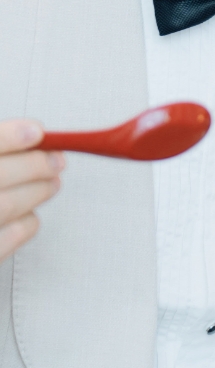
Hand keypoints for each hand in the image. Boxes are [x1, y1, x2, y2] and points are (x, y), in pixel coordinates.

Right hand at [0, 120, 63, 261]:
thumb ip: (1, 154)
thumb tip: (30, 136)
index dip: (9, 137)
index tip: (35, 132)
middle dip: (34, 166)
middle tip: (57, 161)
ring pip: (8, 205)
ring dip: (37, 192)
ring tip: (51, 183)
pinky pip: (11, 236)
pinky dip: (26, 221)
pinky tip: (27, 212)